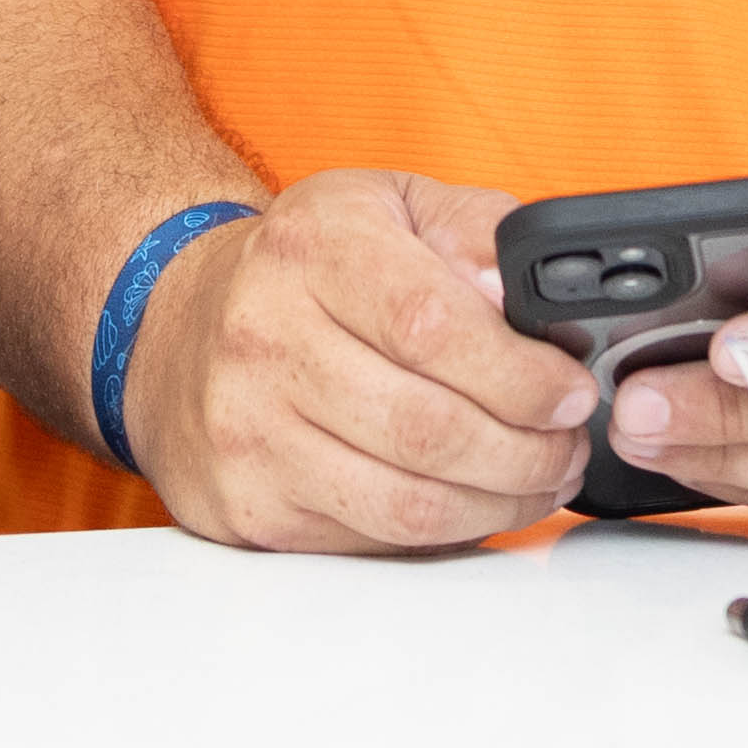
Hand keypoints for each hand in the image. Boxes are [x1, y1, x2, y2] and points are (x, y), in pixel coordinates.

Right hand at [121, 170, 591, 553]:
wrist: (175, 327)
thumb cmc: (302, 268)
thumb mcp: (387, 206)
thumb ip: (474, 231)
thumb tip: (528, 298)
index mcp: (311, 250)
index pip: (430, 324)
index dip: (520, 373)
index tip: (572, 391)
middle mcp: (264, 338)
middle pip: (427, 427)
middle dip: (528, 451)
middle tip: (568, 445)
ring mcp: (248, 431)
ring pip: (406, 503)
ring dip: (500, 504)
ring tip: (539, 479)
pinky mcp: (247, 505)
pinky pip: (373, 541)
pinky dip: (444, 533)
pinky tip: (473, 501)